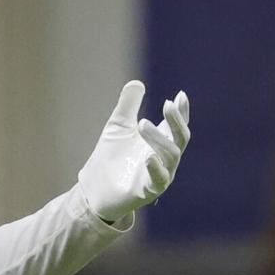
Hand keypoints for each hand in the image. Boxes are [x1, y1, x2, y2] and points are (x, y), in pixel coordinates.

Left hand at [77, 81, 190, 222]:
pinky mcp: (147, 192)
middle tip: (167, 104)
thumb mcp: (117, 127)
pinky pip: (159, 180)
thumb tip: (137, 83)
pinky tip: (149, 157)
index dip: (181, 112)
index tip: (180, 95)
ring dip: (159, 138)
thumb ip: (128, 106)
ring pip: (171, 156)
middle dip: (176, 121)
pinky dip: (156, 168)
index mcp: (160, 143)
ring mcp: (159, 176)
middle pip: (181, 138)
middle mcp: (165, 159)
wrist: (93, 189)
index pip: (176, 126)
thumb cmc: (110, 158)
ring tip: (142, 124)